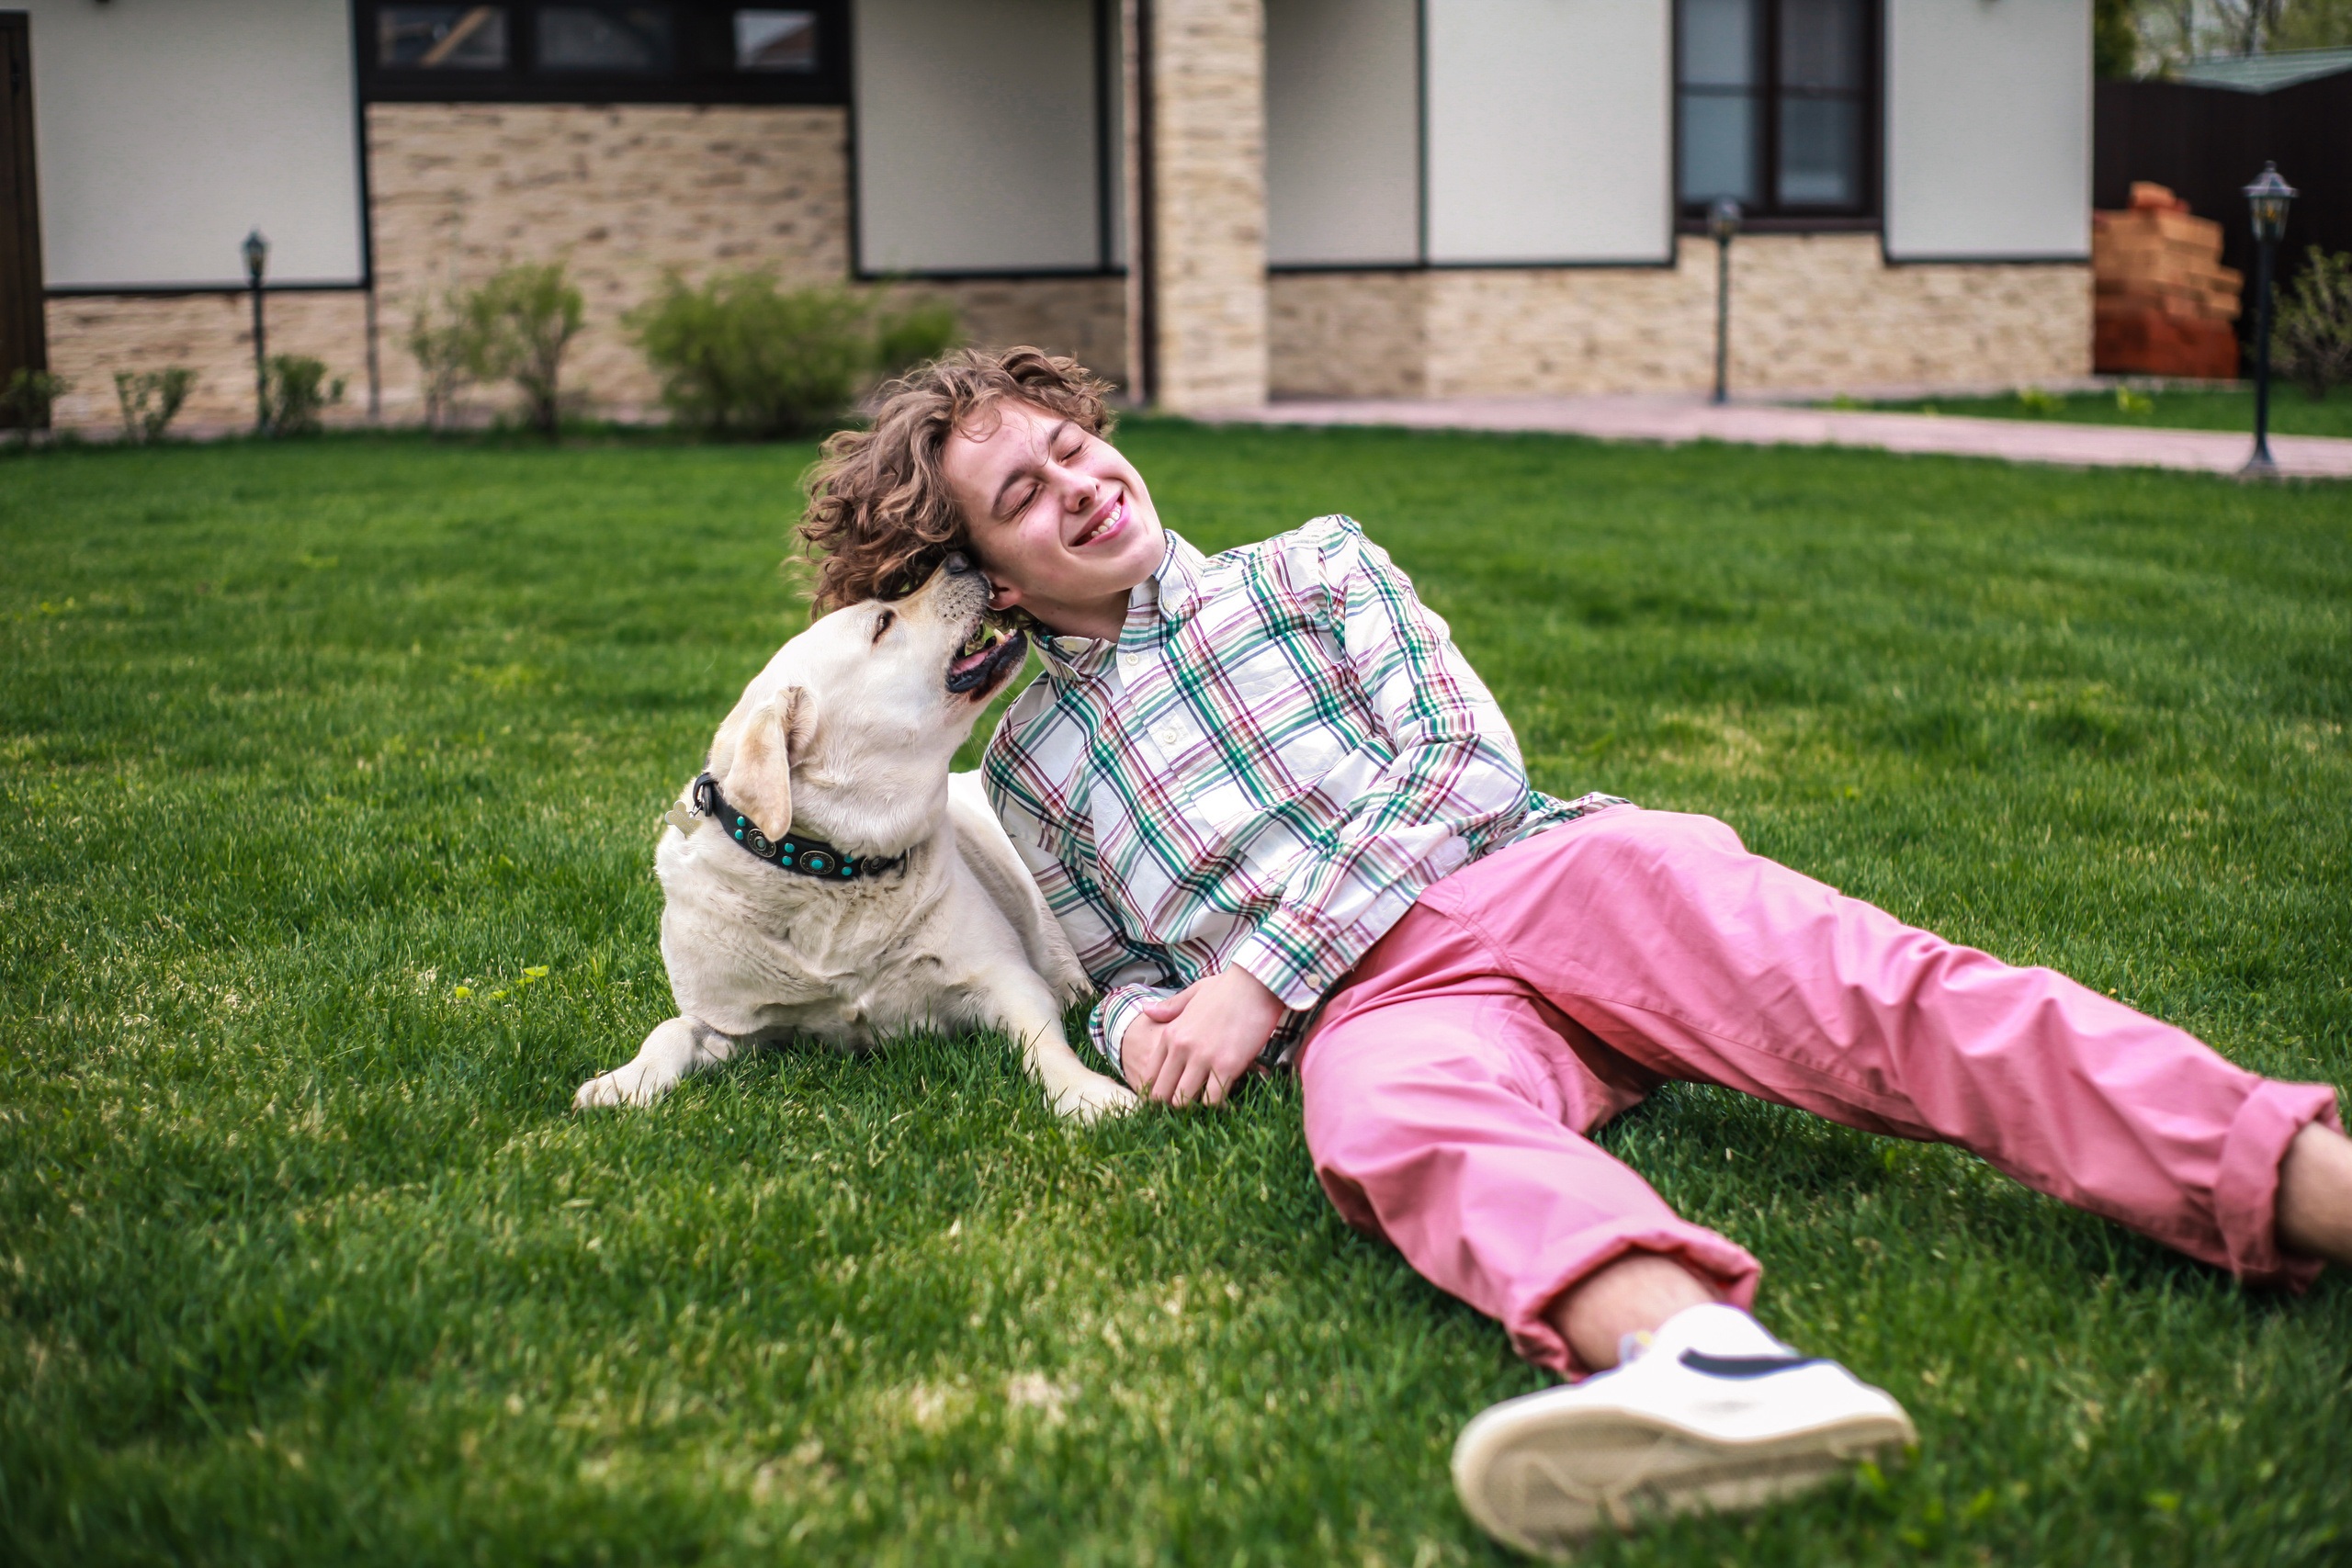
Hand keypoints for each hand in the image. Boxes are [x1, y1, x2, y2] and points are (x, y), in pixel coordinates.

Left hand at [1120, 967, 1286, 1108]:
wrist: (1257, 982)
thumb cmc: (1228, 987)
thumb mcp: (1193, 993)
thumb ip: (1169, 1007)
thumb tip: (1146, 1010)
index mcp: (1171, 1033)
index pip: (1152, 1073)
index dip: (1158, 1090)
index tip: (1170, 1095)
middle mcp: (1182, 1048)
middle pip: (1163, 1093)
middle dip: (1172, 1103)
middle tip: (1188, 1106)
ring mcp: (1203, 1058)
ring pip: (1185, 1101)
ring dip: (1194, 1107)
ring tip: (1206, 1104)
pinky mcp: (1227, 1066)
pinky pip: (1214, 1099)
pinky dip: (1218, 1105)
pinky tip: (1225, 1102)